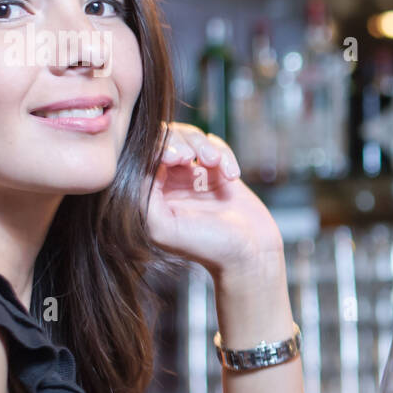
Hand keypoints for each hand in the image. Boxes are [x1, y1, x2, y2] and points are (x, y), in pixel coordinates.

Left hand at [145, 122, 283, 280]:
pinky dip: (226, 155)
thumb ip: (143, 198)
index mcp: (150, 197)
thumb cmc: (208, 247)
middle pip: (165, 140)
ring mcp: (194, 177)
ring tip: (215, 162)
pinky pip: (216, 146)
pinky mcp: (218, 173)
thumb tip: (142, 164)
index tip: (175, 159)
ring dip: (203, 145)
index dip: (157, 148)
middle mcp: (169, 184)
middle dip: (181, 142)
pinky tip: (231, 176)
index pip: (142, 157)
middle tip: (192, 157)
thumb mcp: (163, 228)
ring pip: (190, 138)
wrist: (251, 254)